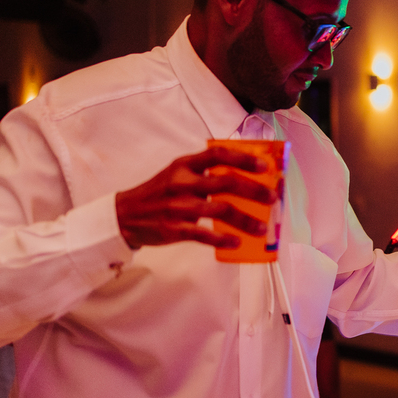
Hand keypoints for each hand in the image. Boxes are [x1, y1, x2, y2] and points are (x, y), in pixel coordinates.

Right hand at [115, 146, 277, 248]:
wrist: (125, 215)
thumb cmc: (159, 194)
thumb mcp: (177, 174)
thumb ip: (204, 173)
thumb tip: (243, 177)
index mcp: (185, 165)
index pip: (218, 155)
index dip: (244, 159)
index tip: (265, 166)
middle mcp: (182, 182)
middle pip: (225, 182)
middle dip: (254, 190)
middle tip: (272, 198)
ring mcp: (178, 206)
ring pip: (220, 210)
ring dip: (245, 220)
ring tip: (263, 228)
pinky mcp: (174, 228)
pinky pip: (204, 234)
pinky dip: (223, 239)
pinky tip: (237, 242)